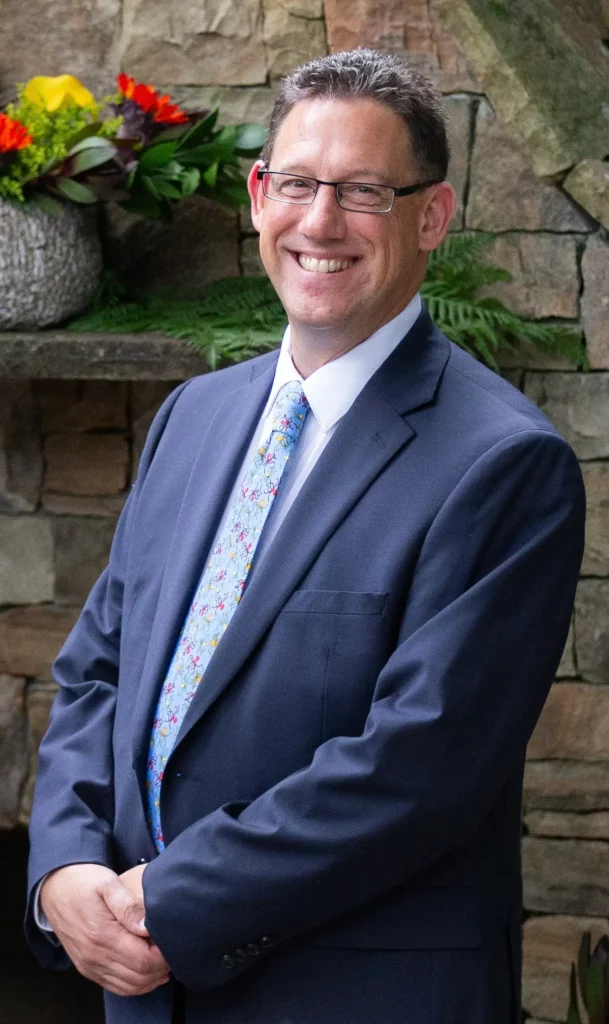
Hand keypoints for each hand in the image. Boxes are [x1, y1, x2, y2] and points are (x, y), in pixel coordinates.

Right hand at [40, 863, 169, 995]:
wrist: (55, 887)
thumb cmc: (84, 881)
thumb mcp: (108, 883)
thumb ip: (128, 906)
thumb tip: (147, 928)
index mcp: (101, 935)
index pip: (143, 960)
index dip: (164, 955)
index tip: (174, 941)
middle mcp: (94, 957)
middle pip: (139, 977)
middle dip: (162, 967)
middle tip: (174, 949)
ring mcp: (89, 966)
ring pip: (129, 987)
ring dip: (152, 978)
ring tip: (165, 959)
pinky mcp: (87, 969)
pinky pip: (116, 986)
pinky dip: (136, 984)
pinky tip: (149, 971)